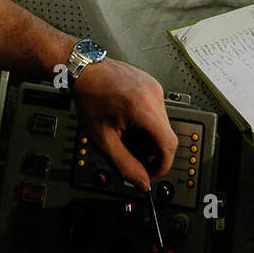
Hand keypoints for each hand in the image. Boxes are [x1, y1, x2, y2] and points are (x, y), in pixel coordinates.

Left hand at [71, 58, 177, 191]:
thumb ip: (125, 165)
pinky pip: (157, 111)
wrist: (84, 70)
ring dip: (148, 137)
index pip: (169, 145)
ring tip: (125, 134)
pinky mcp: (152, 85)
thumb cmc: (90, 97)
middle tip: (132, 155)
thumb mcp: (103, 139)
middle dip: (151, 152)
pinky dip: (147, 123)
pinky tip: (128, 121)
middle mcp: (154, 96)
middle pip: (166, 136)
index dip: (162, 165)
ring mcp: (155, 88)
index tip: (150, 173)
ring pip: (162, 124)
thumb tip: (141, 182)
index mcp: (145, 109)